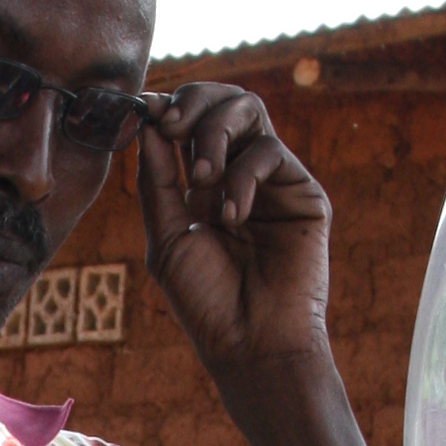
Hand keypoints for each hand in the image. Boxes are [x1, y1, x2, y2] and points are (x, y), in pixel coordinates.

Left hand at [138, 86, 332, 375]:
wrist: (250, 344)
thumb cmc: (206, 302)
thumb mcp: (167, 238)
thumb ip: (158, 180)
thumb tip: (145, 122)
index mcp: (203, 186)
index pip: (189, 124)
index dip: (167, 108)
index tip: (143, 109)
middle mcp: (238, 175)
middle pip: (221, 102)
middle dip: (193, 102)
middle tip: (172, 125)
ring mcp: (272, 181)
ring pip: (249, 111)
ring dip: (215, 133)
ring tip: (203, 179)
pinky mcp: (302, 192)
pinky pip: (270, 152)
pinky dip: (243, 177)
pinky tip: (233, 216)